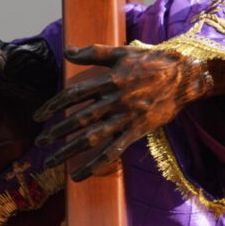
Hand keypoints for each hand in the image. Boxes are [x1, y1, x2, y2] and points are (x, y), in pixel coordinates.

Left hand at [33, 44, 216, 180]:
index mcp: (109, 80)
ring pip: (93, 138)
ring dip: (70, 151)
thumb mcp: (122, 52)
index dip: (54, 106)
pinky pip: (114, 151)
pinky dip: (96, 164)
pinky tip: (80, 175)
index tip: (39, 116)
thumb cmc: (153, 61)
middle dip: (57, 133)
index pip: (74, 95)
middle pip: (79, 120)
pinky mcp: (137, 131)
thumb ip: (93, 52)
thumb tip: (67, 51)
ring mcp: (126, 117)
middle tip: (39, 143)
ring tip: (51, 162)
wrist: (185, 76)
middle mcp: (115, 100)